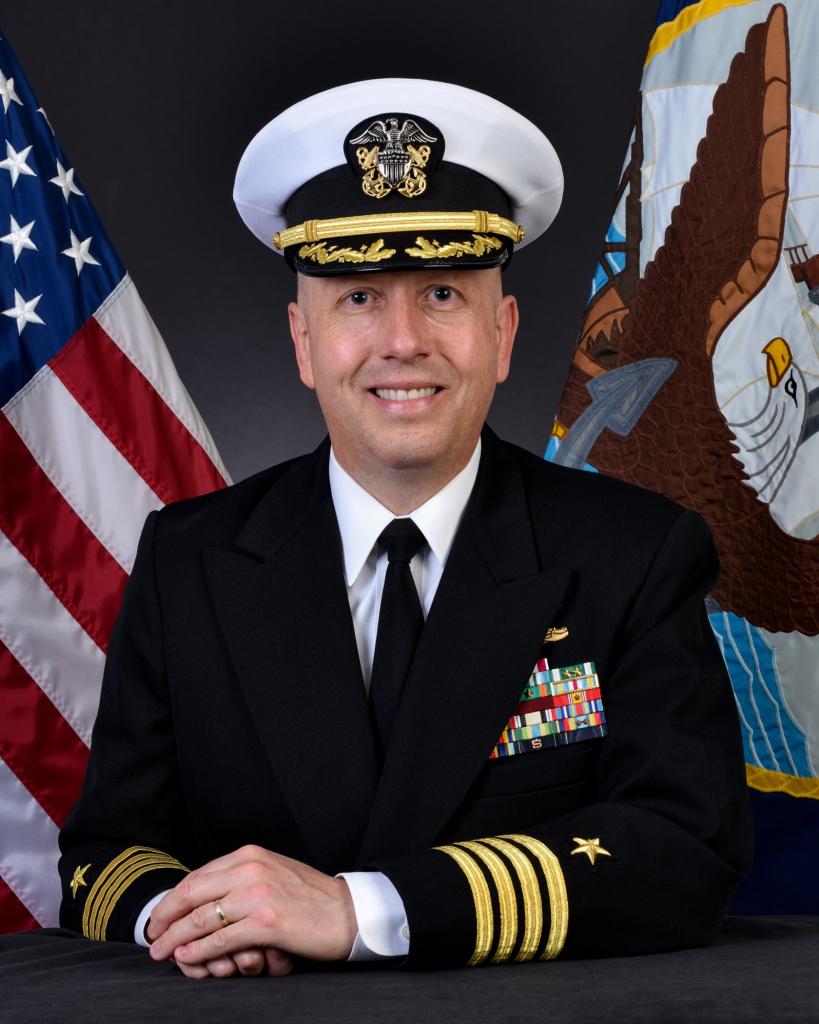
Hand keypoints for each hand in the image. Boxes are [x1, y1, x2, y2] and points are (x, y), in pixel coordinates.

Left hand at [146, 845, 356, 973]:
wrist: (347, 912)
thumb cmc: (311, 897)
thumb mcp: (273, 874)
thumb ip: (242, 878)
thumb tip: (208, 896)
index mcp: (250, 855)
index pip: (199, 875)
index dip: (174, 897)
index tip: (161, 915)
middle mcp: (250, 870)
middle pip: (192, 893)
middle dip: (165, 917)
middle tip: (151, 936)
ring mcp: (257, 895)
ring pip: (201, 918)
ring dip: (175, 938)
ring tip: (161, 952)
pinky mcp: (266, 922)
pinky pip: (221, 938)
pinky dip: (198, 950)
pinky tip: (187, 957)